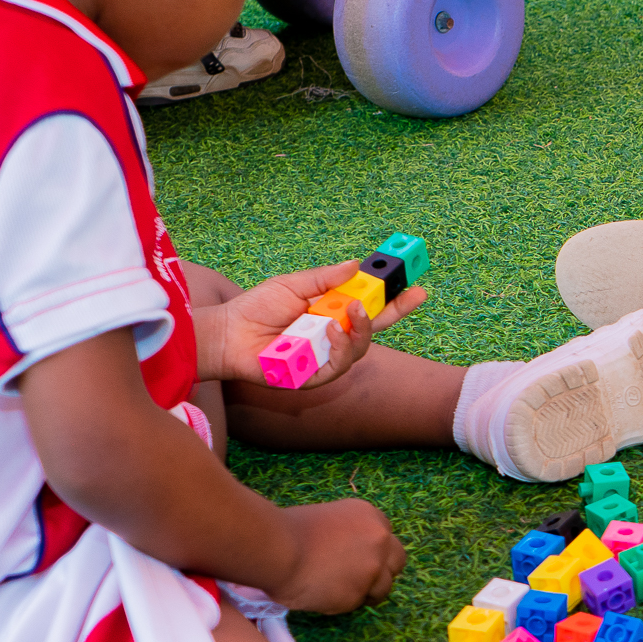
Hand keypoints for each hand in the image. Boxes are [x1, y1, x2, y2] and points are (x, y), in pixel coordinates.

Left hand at [198, 259, 427, 387]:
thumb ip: (324, 278)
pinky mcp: (312, 376)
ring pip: (360, 348)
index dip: (394, 297)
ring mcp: (325, 357)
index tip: (415, 283)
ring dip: (362, 328)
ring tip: (353, 309)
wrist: (227, 333)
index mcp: (331, 312)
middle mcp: (333, 336)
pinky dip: (340, 347)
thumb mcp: (293, 284)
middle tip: (408, 294)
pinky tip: (331, 331)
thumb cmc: (256, 309)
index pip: (370, 305)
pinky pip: (338, 366)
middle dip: (397, 311)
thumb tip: (356, 264)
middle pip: (375, 328)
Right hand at [263, 499, 406, 613]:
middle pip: (398, 562)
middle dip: (383, 572)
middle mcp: (379, 539)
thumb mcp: (329, 520)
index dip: (374, 551)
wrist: (276, 548)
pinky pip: (356, 604)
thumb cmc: (288, 531)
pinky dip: (341, 604)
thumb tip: (350, 556)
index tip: (360, 560)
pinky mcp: (359, 594)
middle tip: (361, 580)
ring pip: (383, 589)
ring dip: (365, 592)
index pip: (387, 538)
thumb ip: (349, 536)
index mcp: (371, 516)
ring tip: (336, 591)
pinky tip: (320, 595)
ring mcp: (373, 568)